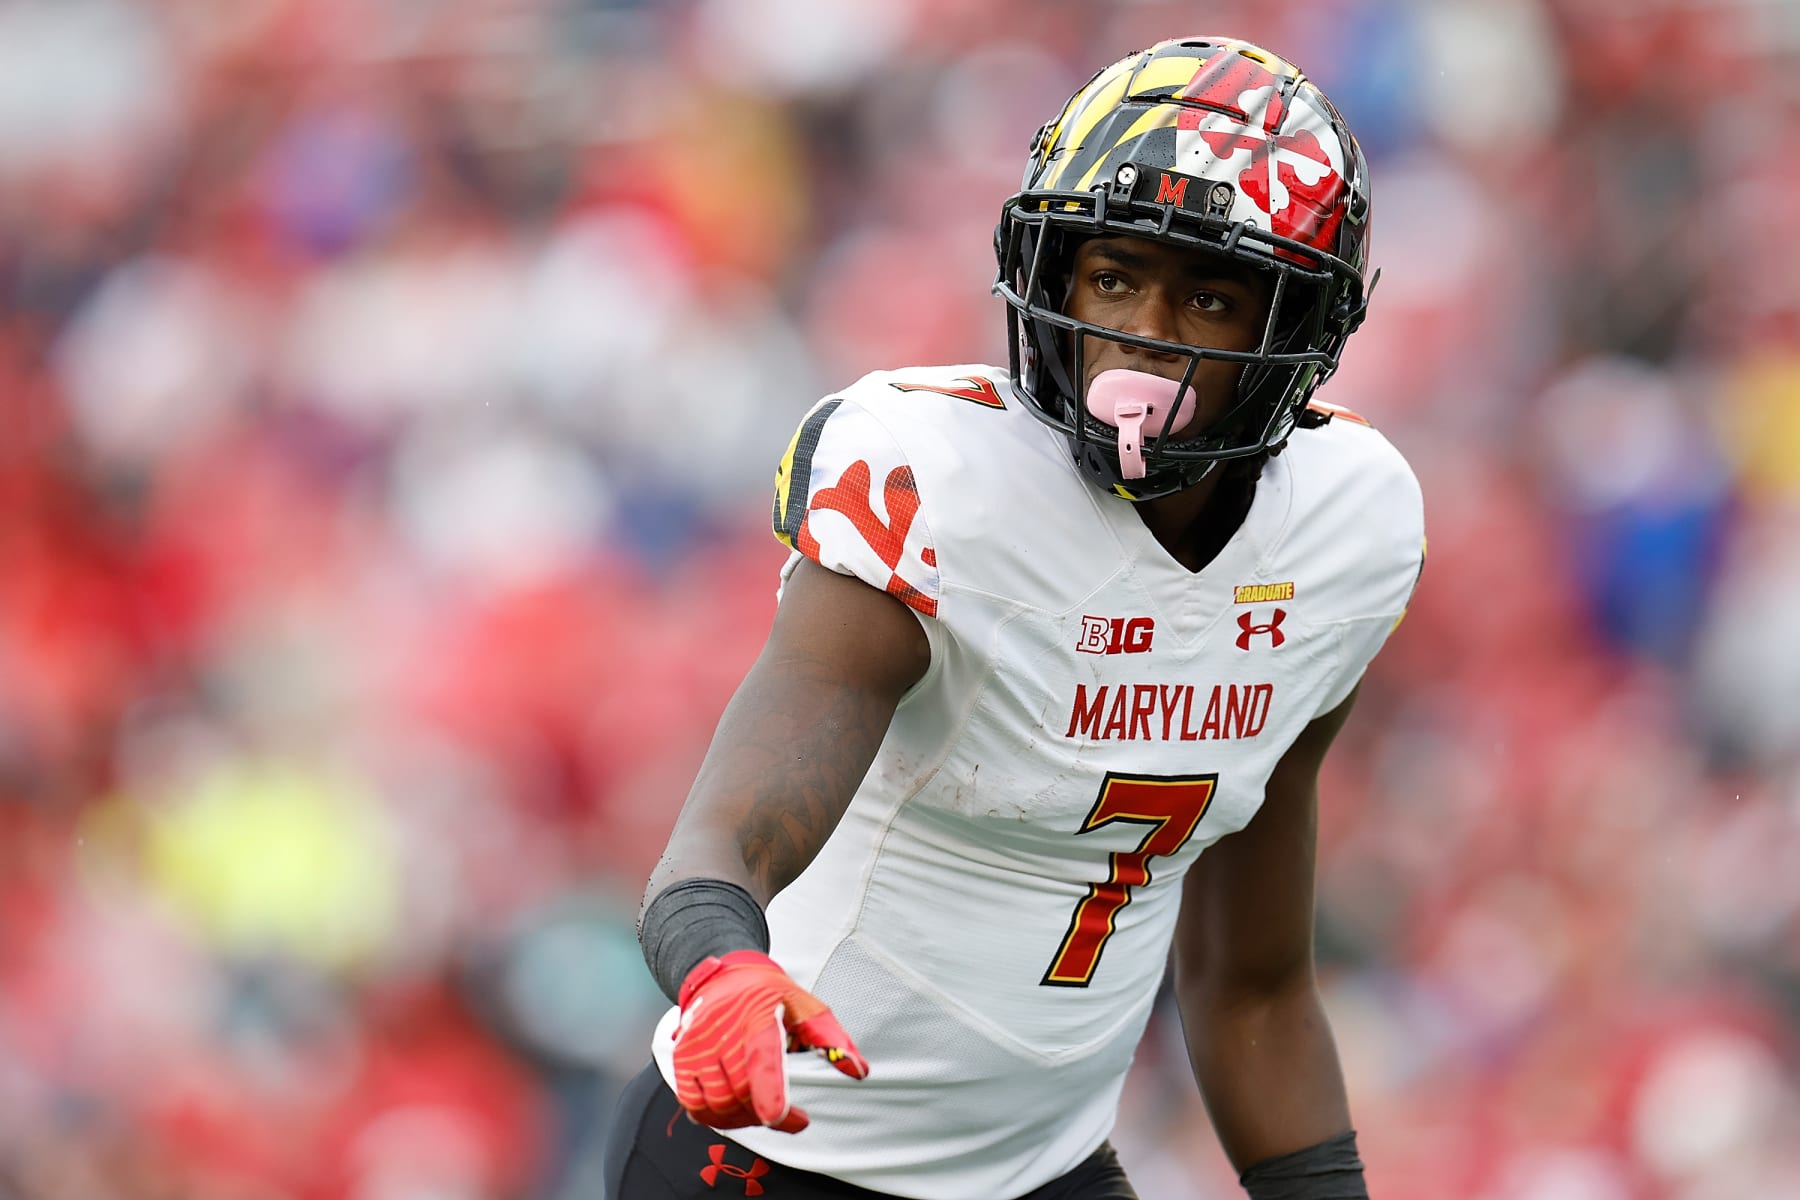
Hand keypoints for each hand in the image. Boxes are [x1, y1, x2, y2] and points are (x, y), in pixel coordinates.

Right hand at [671, 950, 868, 1132]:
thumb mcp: (806, 1006)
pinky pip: (693, 1104)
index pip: (761, 1058)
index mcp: (758, 1017)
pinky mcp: (682, 1057)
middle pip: (740, 1091)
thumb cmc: (771, 996)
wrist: (724, 975)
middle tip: (789, 1116)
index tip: (780, 1117)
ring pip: (717, 1103)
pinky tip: (733, 1112)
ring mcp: (698, 1045)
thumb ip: (832, 1039)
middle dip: (767, 1114)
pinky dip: (713, 1117)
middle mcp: (722, 1031)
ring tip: (762, 1113)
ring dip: (742, 1120)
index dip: (769, 1092)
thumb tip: (858, 1072)